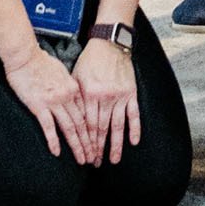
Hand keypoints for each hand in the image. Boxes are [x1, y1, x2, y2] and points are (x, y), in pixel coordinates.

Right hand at [5, 47, 98, 161]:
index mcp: (74, 89)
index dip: (93, 131)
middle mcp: (67, 97)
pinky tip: (57, 152)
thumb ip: (69, 87)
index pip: (87, 115)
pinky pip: (48, 127)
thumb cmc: (41, 62)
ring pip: (69, 128)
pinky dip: (53, 140)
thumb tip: (74, 96)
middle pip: (81, 124)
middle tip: (94, 158)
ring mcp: (54, 102)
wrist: (25, 55)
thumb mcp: (62, 73)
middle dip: (89, 143)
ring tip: (82, 159)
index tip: (97, 143)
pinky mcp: (39, 105)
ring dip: (77, 145)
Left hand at [74, 36, 141, 162]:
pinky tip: (133, 142)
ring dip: (116, 145)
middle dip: (98, 148)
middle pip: (101, 129)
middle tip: (95, 163)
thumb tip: (70, 118)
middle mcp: (105, 97)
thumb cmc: (90, 60)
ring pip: (117, 126)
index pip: (87, 125)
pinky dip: (134, 128)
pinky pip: (134, 114)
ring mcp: (119, 96)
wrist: (110, 42)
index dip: (85, 142)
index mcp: (89, 94)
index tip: (84, 155)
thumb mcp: (76, 77)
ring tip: (114, 160)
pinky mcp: (131, 92)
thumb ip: (75, 98)